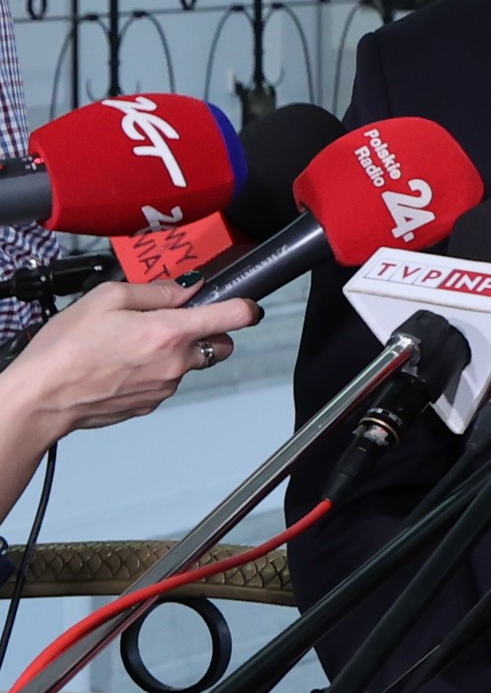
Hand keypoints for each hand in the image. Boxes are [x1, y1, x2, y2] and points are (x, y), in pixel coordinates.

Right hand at [1, 282, 253, 439]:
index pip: (234, 317)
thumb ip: (154, 291)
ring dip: (176, 352)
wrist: (41, 399)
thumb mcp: (106, 299)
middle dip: (208, 332)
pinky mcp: (149, 404)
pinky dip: (154, 371)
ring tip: (132, 344)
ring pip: (190, 365)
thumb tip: (186, 288)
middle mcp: (175, 363)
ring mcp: (164, 387)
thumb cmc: (65, 350)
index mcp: (170, 332)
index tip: (246, 303)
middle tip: (174, 322)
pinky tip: (123, 364)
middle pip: (220, 345)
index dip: (245, 306)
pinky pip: (166, 382)